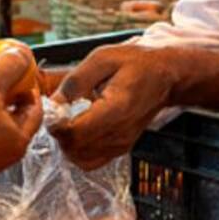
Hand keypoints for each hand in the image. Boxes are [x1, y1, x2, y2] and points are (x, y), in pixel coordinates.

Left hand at [50, 44, 179, 169]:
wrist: (165, 77)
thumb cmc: (136, 64)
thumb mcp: (103, 58)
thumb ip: (76, 81)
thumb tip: (53, 103)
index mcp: (116, 109)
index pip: (76, 133)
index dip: (56, 124)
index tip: (53, 109)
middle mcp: (120, 133)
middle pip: (74, 148)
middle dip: (59, 132)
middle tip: (61, 112)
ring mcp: (121, 145)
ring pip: (79, 158)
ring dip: (67, 142)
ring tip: (71, 120)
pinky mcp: (119, 150)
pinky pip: (89, 161)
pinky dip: (78, 150)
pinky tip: (80, 130)